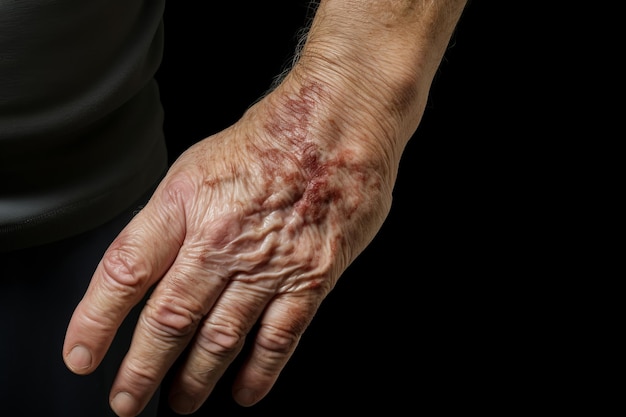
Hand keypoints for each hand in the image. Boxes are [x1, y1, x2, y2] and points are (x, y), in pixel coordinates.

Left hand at [62, 81, 393, 415]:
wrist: (337, 125)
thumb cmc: (269, 139)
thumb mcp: (198, 165)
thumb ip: (170, 220)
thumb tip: (144, 271)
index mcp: (186, 204)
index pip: (124, 272)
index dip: (95, 321)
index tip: (82, 354)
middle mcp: (221, 238)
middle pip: (169, 317)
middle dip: (142, 369)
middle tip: (127, 399)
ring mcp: (267, 262)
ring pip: (221, 337)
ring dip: (195, 379)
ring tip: (180, 402)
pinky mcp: (311, 277)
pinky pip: (279, 337)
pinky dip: (260, 373)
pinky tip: (244, 392)